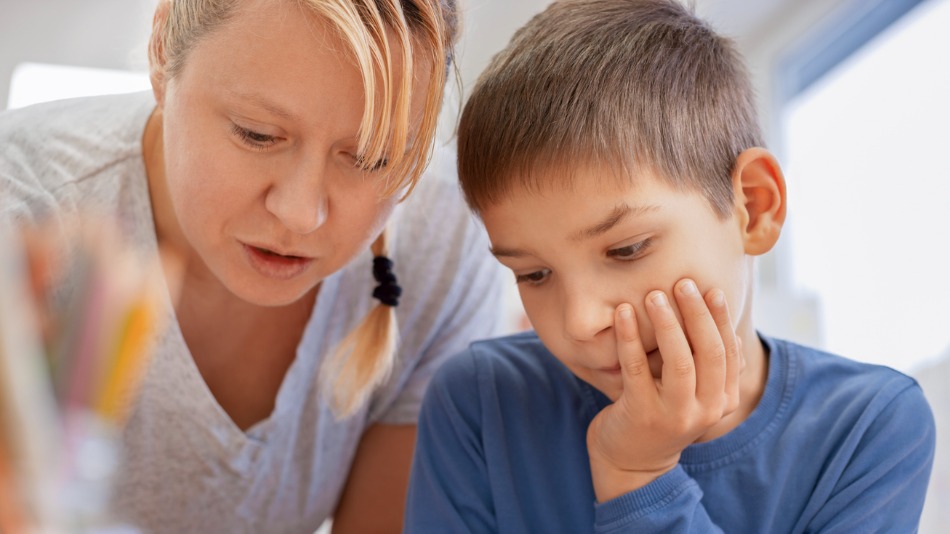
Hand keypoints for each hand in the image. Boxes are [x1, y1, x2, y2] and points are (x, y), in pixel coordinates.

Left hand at [586, 278, 741, 501]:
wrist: (631, 461)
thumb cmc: (662, 412)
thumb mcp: (694, 392)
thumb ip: (708, 364)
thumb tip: (719, 316)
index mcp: (723, 401)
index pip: (729, 352)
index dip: (720, 318)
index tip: (710, 288)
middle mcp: (705, 410)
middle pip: (709, 353)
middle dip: (697, 314)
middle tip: (682, 283)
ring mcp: (674, 415)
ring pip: (678, 361)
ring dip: (667, 323)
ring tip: (654, 294)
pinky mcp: (641, 414)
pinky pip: (636, 368)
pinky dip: (630, 336)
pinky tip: (623, 312)